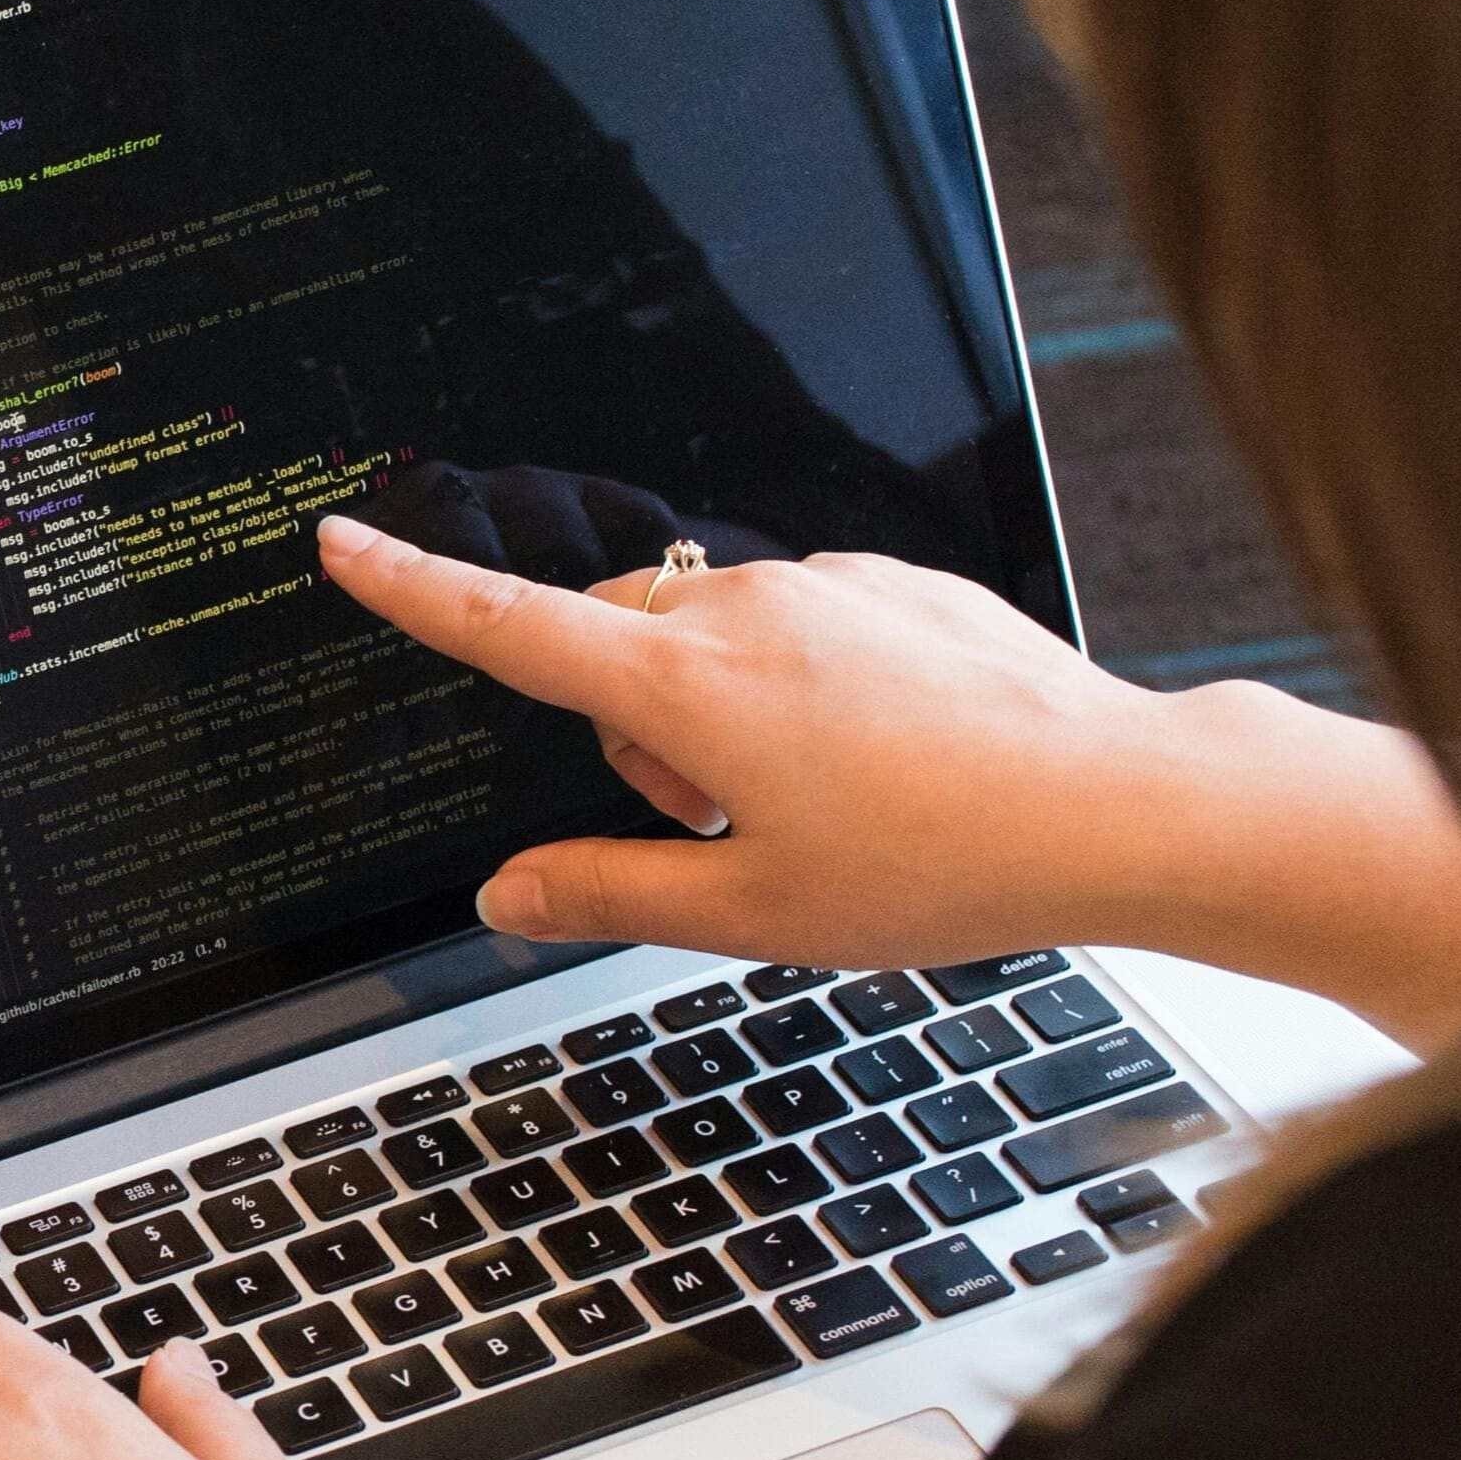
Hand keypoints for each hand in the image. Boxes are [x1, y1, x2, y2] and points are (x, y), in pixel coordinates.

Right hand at [317, 517, 1460, 1053]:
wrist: (1117, 803)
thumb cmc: (941, 863)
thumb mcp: (751, 915)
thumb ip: (607, 893)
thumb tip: (506, 895)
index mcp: (685, 687)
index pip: (508, 628)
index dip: (412, 591)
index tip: (343, 544)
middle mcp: (744, 607)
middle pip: (613, 643)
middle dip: (629, 728)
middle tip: (719, 827)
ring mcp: (825, 584)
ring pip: (708, 634)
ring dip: (717, 712)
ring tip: (824, 804)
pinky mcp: (893, 583)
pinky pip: (799, 621)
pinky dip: (802, 686)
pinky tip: (885, 761)